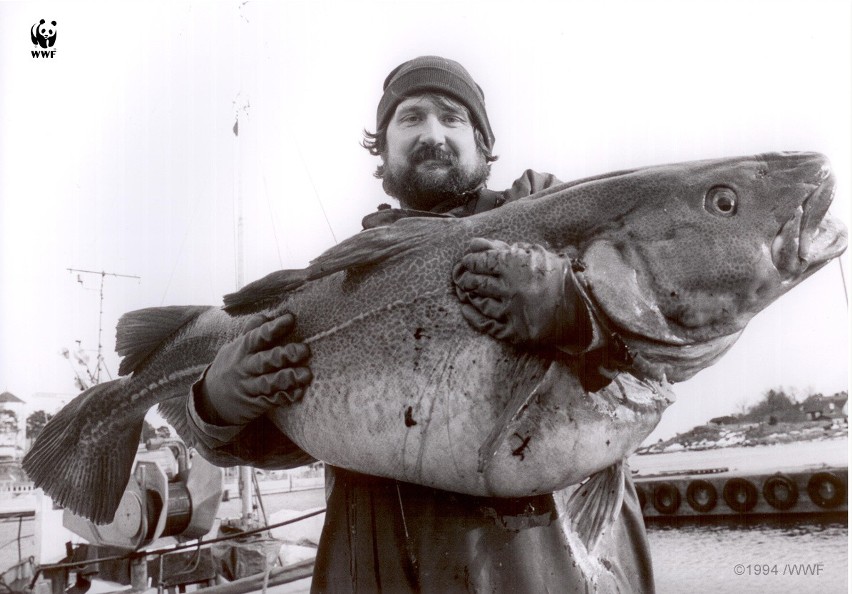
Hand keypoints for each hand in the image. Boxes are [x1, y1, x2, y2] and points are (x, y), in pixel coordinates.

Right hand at [198, 312, 311, 425]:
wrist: (212, 401)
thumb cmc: (231, 367)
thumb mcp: (235, 348)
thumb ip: (251, 332)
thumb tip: (265, 316)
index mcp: (241, 350)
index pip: (257, 337)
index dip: (273, 328)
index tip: (290, 319)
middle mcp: (245, 368)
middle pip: (265, 360)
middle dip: (285, 355)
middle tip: (305, 349)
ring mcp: (250, 387)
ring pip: (269, 383)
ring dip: (289, 378)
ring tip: (306, 374)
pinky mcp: (255, 404)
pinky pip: (272, 400)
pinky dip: (285, 396)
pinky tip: (299, 392)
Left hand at [452, 238, 587, 346]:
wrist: (582, 309)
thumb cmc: (558, 277)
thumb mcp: (535, 254)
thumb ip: (503, 247)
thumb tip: (474, 245)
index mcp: (515, 265)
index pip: (481, 261)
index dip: (471, 260)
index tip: (468, 261)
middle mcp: (510, 288)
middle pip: (476, 281)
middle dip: (466, 277)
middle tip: (464, 275)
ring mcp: (511, 312)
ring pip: (478, 302)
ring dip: (469, 295)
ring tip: (467, 290)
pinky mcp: (513, 332)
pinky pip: (484, 324)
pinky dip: (471, 315)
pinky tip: (467, 309)